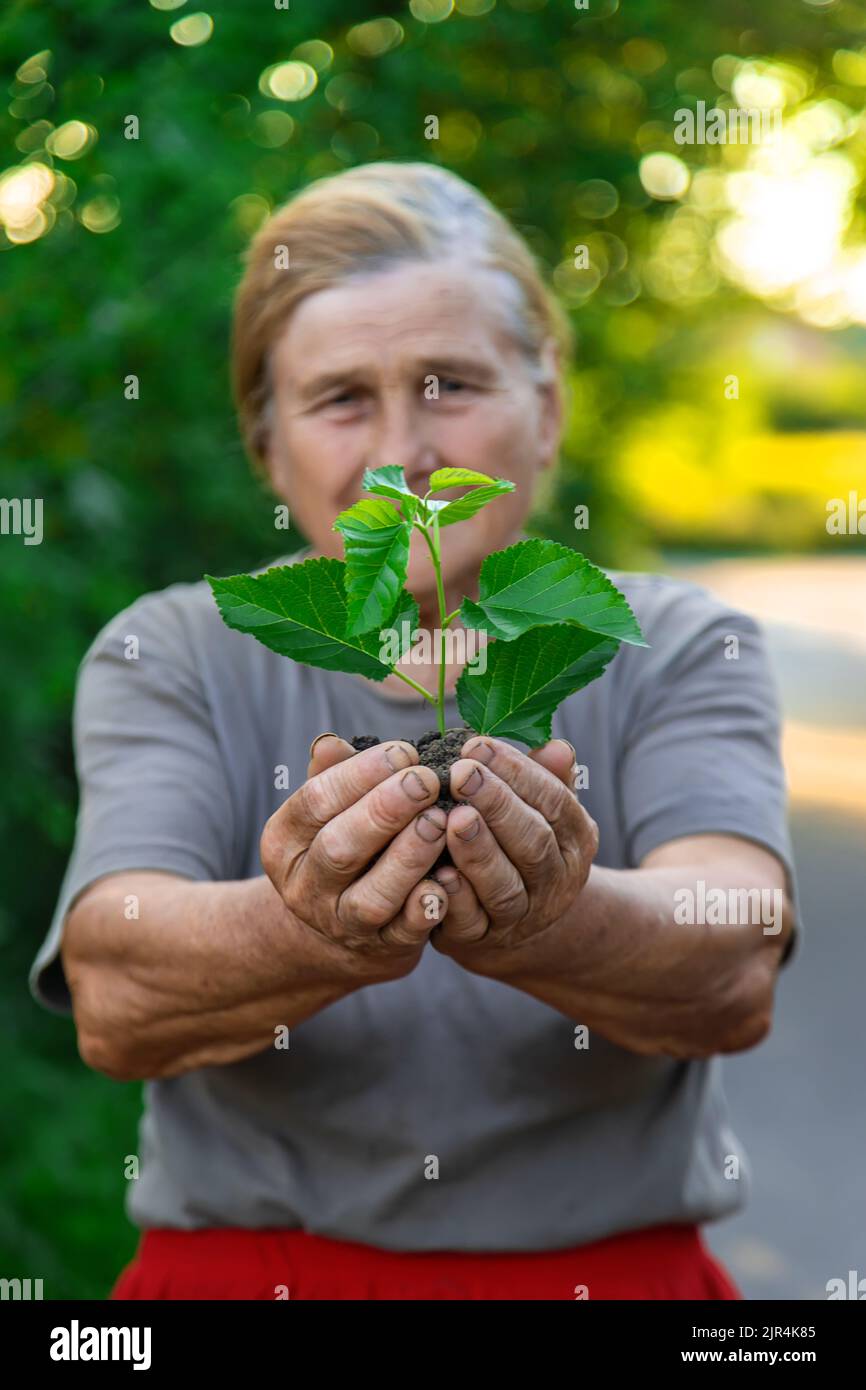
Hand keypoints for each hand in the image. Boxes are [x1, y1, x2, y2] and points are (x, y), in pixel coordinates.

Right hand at [260, 734, 449, 982]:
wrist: (341, 930)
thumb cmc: (342, 844)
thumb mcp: (325, 812)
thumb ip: (332, 776)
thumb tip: (330, 743)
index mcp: (284, 842)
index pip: (315, 801)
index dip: (359, 774)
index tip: (404, 752)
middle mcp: (306, 887)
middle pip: (339, 848)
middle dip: (384, 811)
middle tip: (426, 781)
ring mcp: (343, 924)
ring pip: (373, 896)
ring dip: (409, 857)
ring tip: (440, 821)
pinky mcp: (382, 949)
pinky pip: (404, 932)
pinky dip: (426, 908)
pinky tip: (449, 880)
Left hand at [430, 736, 597, 968]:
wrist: (515, 923)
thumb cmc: (520, 843)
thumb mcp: (543, 811)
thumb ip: (548, 778)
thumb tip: (559, 748)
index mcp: (575, 840)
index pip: (554, 801)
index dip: (518, 772)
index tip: (477, 746)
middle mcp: (555, 881)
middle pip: (533, 843)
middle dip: (497, 805)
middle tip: (461, 774)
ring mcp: (521, 916)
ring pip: (504, 887)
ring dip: (478, 852)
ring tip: (451, 818)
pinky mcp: (482, 940)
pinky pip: (470, 923)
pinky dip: (455, 899)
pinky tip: (436, 872)